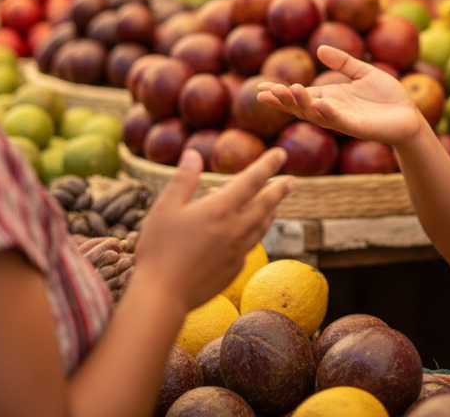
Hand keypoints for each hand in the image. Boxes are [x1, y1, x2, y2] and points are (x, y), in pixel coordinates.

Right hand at [134, 147, 292, 312]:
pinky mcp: (234, 269)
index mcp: (220, 209)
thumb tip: (193, 154)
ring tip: (276, 205)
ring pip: (262, 227)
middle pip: (266, 204)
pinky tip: (252, 234)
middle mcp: (235, 229)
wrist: (162, 296)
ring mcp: (238, 252)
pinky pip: (251, 246)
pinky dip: (256, 234)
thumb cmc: (158, 249)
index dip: (268, 165)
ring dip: (271, 212)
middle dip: (279, 190)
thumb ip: (183, 179)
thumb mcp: (165, 208)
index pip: (252, 180)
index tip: (280, 154)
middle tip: (291, 181)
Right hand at [256, 45, 428, 147]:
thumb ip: (343, 63)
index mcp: (331, 98)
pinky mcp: (359, 128)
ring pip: (316, 114)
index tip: (261, 88)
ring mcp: (344, 120)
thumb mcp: (363, 73)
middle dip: (283, 100)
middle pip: (301, 106)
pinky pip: (340, 121)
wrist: (410, 115)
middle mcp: (332, 110)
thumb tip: (319, 49)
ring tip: (289, 90)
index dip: (281, 93)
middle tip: (263, 93)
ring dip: (301, 104)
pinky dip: (328, 113)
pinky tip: (319, 103)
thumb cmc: (388, 97)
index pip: (300, 96)